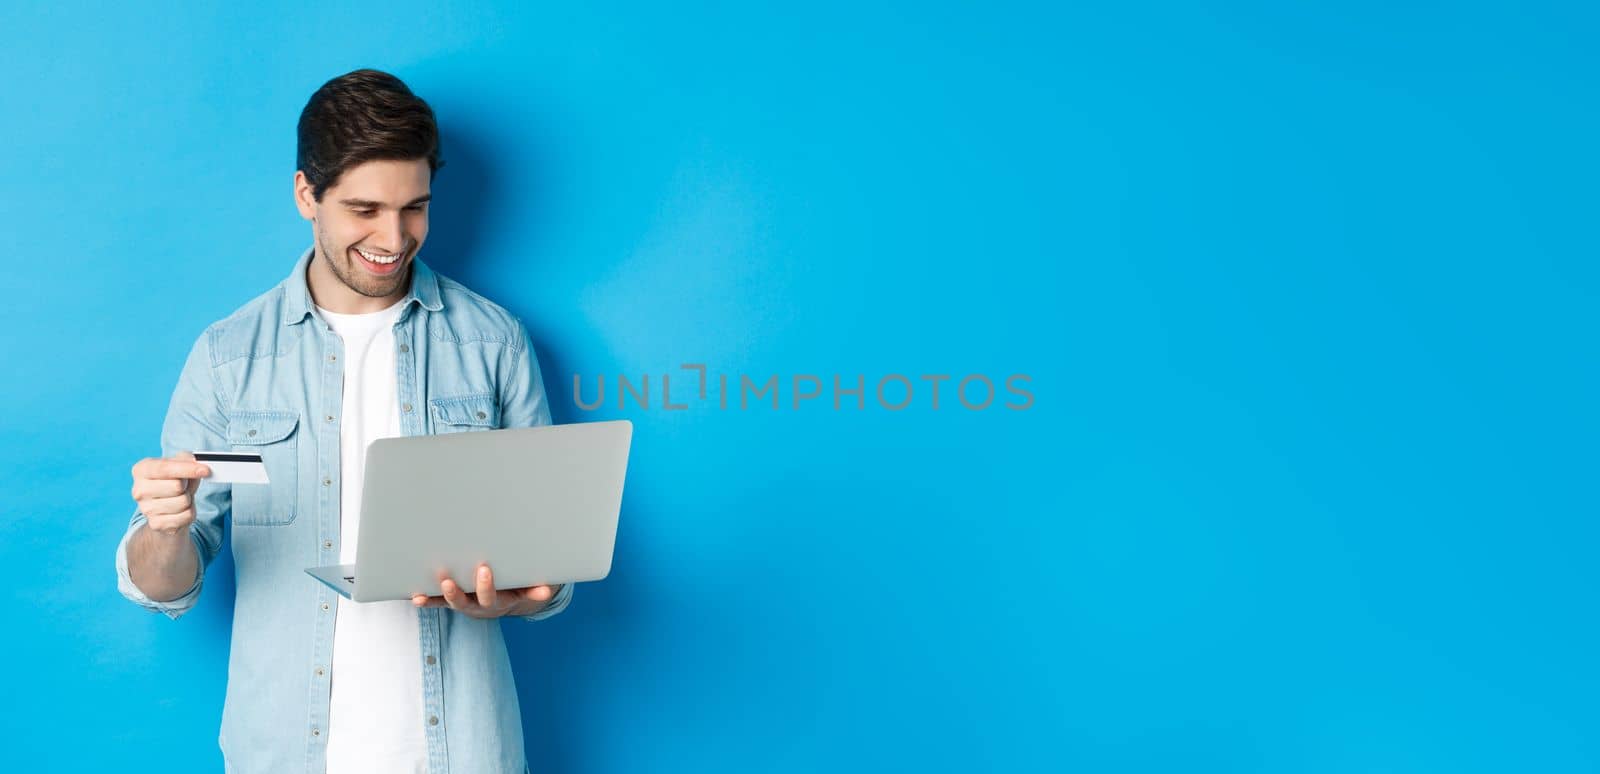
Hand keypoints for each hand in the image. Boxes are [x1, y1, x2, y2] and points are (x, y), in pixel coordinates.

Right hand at [131, 452, 210, 534]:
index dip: (187, 469)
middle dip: (187, 485)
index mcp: (141, 470)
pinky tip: (180, 510)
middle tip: (184, 486)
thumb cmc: (172, 481)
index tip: (205, 470)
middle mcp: (139, 490)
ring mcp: (146, 509)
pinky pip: (187, 516)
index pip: (165, 468)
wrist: (165, 509)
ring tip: (181, 498)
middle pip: (177, 486)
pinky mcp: (157, 524)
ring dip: (189, 499)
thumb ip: (187, 460)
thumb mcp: (178, 465)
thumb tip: (198, 465)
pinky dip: (190, 512)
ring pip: (183, 502)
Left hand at [411, 564, 562, 618]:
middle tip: (451, 579)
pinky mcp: (453, 600)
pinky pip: (438, 602)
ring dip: (440, 597)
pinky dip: (427, 600)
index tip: (485, 570)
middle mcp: (480, 606)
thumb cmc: (521, 586)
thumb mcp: (531, 588)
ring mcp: (465, 604)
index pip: (492, 596)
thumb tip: (546, 591)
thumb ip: (537, 589)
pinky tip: (416, 597)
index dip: (487, 586)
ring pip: (451, 603)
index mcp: (500, 601)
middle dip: (459, 591)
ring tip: (425, 592)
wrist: (509, 600)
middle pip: (469, 602)